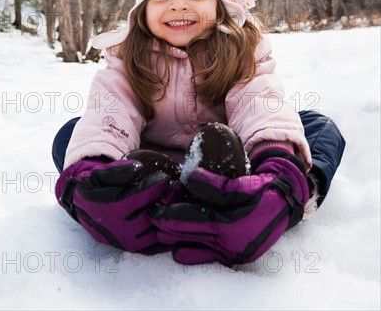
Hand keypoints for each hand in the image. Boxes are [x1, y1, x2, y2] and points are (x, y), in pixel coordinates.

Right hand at [56, 158, 171, 253]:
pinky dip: (169, 234)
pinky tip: (174, 220)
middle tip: (177, 188)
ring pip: (159, 231)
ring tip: (178, 201)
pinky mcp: (135, 249)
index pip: (142, 196)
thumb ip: (116, 171)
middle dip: (169, 200)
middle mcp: (122, 227)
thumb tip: (139, 167)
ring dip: (171, 216)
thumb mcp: (97, 175)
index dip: (157, 185)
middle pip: (154, 214)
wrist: (82, 209)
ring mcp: (130, 241)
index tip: (165, 176)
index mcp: (112, 207)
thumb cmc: (93, 188)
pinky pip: (158, 245)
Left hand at [150, 148, 308, 264]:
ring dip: (178, 240)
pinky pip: (211, 257)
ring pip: (198, 247)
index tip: (153, 211)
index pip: (191, 220)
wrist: (286, 201)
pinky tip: (180, 251)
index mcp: (230, 224)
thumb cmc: (262, 189)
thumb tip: (189, 179)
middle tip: (150, 221)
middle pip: (190, 236)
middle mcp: (231, 243)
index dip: (169, 215)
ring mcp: (234, 252)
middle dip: (169, 228)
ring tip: (160, 233)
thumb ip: (214, 184)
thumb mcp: (240, 183)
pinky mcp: (237, 256)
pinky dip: (194, 253)